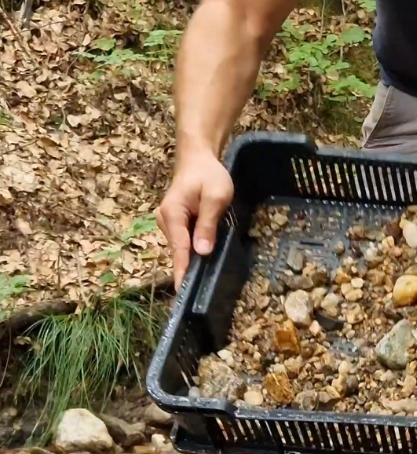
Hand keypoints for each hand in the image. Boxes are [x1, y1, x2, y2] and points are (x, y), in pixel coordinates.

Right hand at [156, 150, 233, 289]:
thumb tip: (202, 252)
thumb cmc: (208, 175)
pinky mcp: (175, 225)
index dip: (183, 270)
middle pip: (178, 251)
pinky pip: (184, 243)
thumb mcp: (215, 197)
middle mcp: (165, 221)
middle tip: (198, 294)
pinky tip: (203, 262)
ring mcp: (168, 224)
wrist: (198, 159)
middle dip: (188, 270)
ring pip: (181, 249)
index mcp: (172, 214)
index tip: (182, 292)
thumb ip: (208, 224)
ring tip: (203, 282)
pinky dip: (193, 252)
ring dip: (192, 261)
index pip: (179, 248)